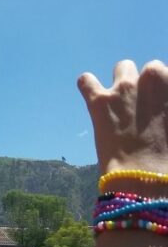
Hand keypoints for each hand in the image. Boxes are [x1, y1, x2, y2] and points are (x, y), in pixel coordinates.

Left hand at [78, 59, 167, 173]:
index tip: (160, 110)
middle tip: (147, 109)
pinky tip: (95, 99)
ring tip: (123, 100)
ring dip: (123, 80)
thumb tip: (161, 115)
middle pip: (153, 70)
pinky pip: (86, 80)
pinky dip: (89, 87)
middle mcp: (153, 77)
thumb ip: (166, 110)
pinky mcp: (100, 100)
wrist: (147, 179)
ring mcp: (125, 88)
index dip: (164, 96)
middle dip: (149, 86)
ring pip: (123, 67)